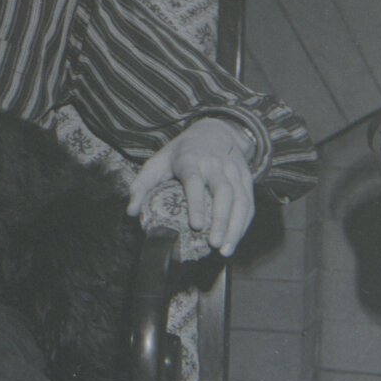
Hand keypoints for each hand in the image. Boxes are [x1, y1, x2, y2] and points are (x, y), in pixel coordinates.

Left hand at [125, 117, 255, 254]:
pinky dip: (244, 223)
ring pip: (240, 199)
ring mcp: (234, 170)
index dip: (196, 203)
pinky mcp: (246, 178)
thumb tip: (132, 211)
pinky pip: (248, 202)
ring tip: (226, 249)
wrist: (216, 130)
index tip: (196, 225)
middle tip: (214, 244)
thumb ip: (142, 184)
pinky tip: (235, 240)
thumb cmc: (182, 152)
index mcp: (191, 159)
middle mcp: (215, 164)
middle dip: (221, 220)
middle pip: (223, 192)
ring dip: (235, 226)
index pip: (195, 181)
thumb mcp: (158, 161)